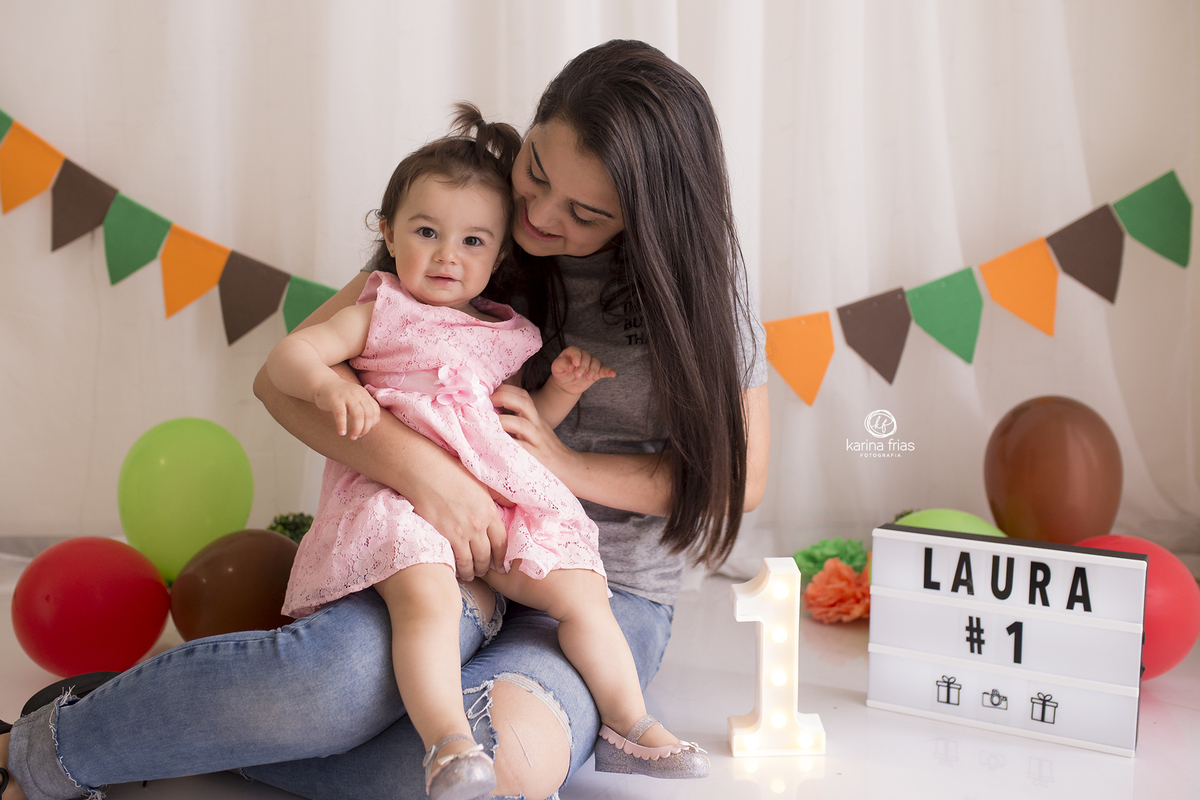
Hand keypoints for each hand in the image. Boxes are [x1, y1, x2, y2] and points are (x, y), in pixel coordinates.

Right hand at [311, 379, 380, 439]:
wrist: (323, 383)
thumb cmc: (340, 395)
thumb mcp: (356, 399)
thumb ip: (366, 409)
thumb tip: (377, 421)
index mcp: (364, 394)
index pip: (375, 410)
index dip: (372, 423)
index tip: (365, 430)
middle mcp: (357, 394)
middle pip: (368, 414)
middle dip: (365, 428)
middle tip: (359, 436)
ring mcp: (346, 396)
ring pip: (358, 415)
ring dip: (357, 429)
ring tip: (353, 437)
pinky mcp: (334, 400)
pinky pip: (340, 414)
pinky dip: (342, 425)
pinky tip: (342, 433)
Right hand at [404, 454, 511, 578]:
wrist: (425, 472)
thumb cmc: (450, 472)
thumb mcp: (480, 482)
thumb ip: (495, 497)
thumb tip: (510, 505)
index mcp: (489, 510)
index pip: (502, 541)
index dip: (502, 555)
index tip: (500, 563)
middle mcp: (479, 524)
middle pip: (487, 554)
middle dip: (486, 566)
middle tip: (485, 572)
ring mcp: (463, 532)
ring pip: (473, 560)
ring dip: (472, 571)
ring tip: (470, 575)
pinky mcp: (446, 536)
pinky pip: (457, 559)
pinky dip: (459, 568)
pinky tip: (457, 571)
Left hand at [492, 384, 579, 481]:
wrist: (568, 467)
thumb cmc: (545, 449)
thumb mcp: (534, 431)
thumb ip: (518, 422)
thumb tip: (490, 415)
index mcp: (534, 418)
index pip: (523, 395)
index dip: (505, 389)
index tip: (489, 392)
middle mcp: (536, 426)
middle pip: (523, 403)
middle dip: (503, 397)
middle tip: (487, 402)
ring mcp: (537, 441)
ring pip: (522, 425)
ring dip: (503, 421)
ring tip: (486, 424)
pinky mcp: (537, 457)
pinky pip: (522, 449)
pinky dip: (508, 445)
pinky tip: (495, 446)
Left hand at [550, 346, 615, 394]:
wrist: (565, 385)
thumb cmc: (560, 373)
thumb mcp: (556, 368)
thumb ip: (561, 364)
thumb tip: (570, 366)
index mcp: (572, 352)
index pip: (575, 351)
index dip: (576, 356)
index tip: (575, 364)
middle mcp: (582, 356)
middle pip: (587, 357)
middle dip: (583, 366)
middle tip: (577, 376)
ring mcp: (590, 364)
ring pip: (595, 362)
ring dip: (593, 370)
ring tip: (588, 378)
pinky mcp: (595, 372)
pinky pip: (604, 370)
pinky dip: (609, 371)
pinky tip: (613, 374)